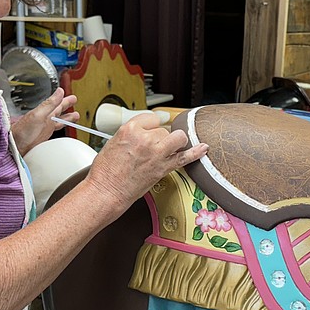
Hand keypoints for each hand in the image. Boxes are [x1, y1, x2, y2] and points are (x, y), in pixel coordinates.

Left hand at [11, 89, 77, 155]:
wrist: (14, 146)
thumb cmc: (22, 131)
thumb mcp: (38, 115)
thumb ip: (49, 103)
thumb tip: (60, 91)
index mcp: (44, 112)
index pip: (57, 103)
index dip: (65, 100)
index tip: (72, 97)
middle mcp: (45, 119)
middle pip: (59, 110)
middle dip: (67, 105)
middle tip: (74, 100)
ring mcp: (44, 128)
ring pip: (58, 120)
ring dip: (66, 117)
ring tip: (75, 116)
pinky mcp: (44, 137)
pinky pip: (56, 130)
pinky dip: (61, 128)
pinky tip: (62, 129)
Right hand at [85, 113, 207, 212]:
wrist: (106, 191)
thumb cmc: (106, 171)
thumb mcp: (113, 141)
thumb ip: (132, 134)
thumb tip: (145, 132)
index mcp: (130, 129)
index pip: (151, 118)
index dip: (150, 127)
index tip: (149, 133)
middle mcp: (145, 139)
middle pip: (163, 129)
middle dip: (159, 138)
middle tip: (149, 150)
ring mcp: (156, 153)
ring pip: (177, 137)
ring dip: (174, 142)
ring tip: (166, 149)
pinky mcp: (163, 168)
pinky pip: (185, 157)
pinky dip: (196, 153)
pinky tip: (203, 148)